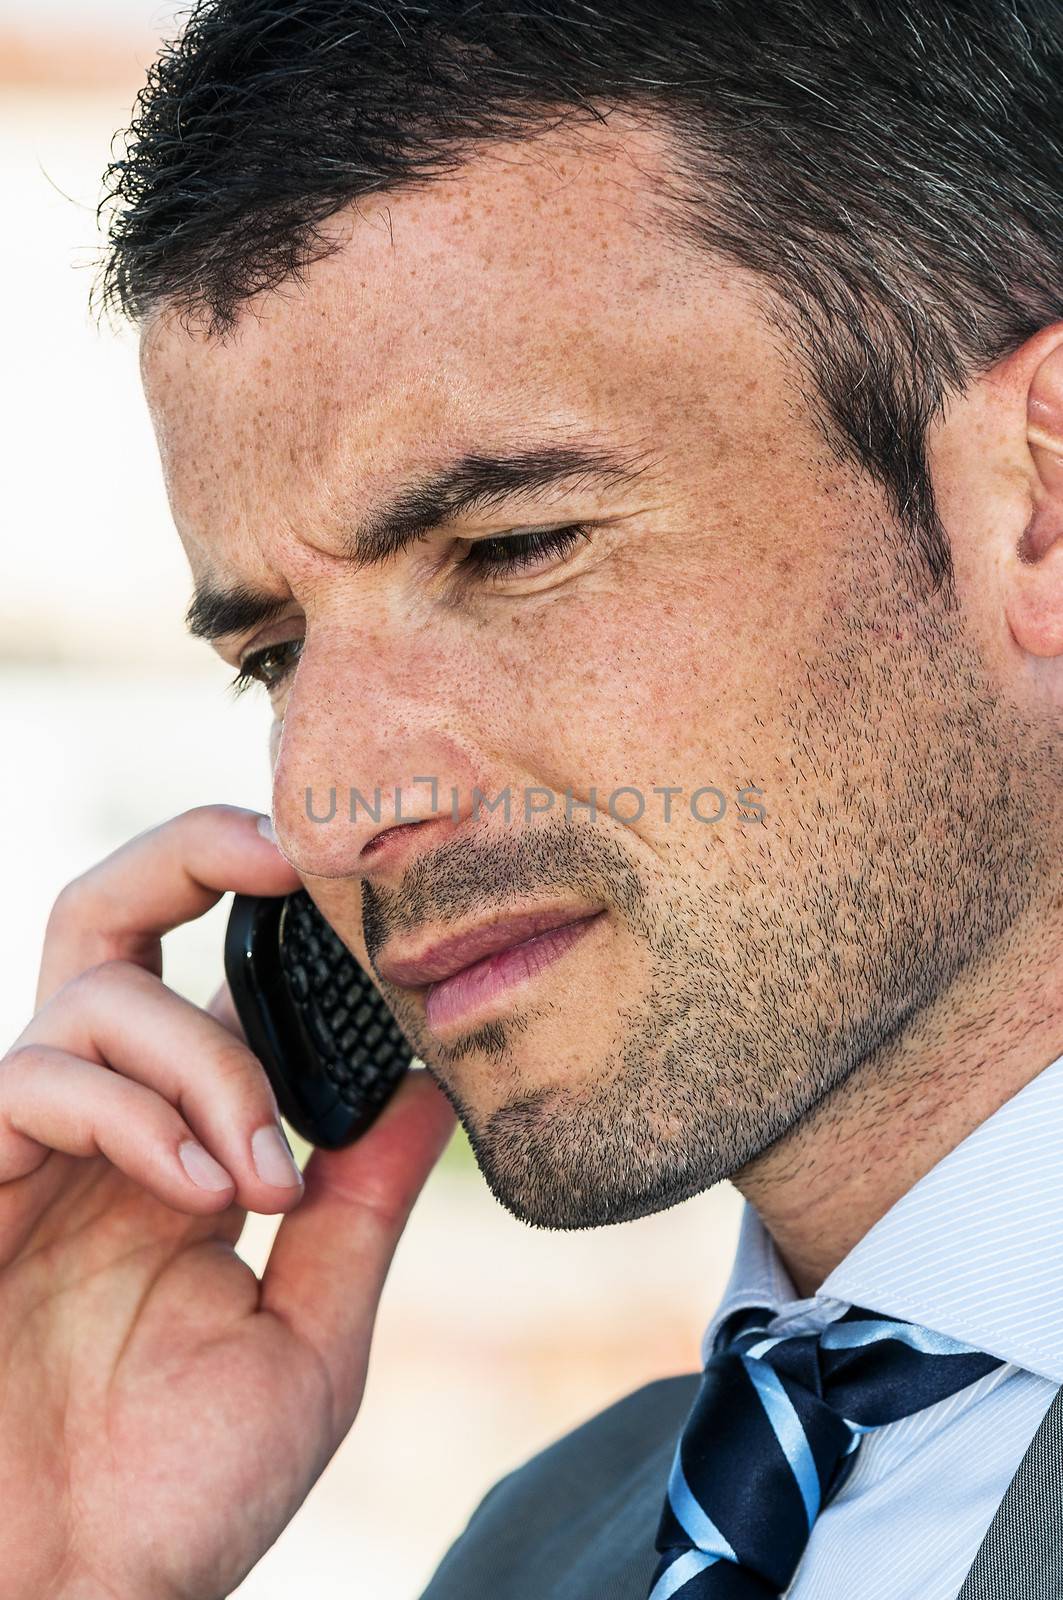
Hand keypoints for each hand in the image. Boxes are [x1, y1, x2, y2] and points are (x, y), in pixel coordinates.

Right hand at [0, 805, 455, 1599]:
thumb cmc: (172, 1493)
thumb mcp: (307, 1339)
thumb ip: (359, 1209)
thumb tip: (433, 1092)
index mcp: (178, 1146)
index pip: (211, 983)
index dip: (272, 919)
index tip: (361, 897)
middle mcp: (101, 1126)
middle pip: (110, 914)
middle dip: (192, 853)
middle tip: (285, 856)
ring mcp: (27, 1151)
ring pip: (95, 990)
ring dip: (204, 1057)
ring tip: (259, 1174)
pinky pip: (33, 1078)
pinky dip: (134, 1110)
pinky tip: (200, 1187)